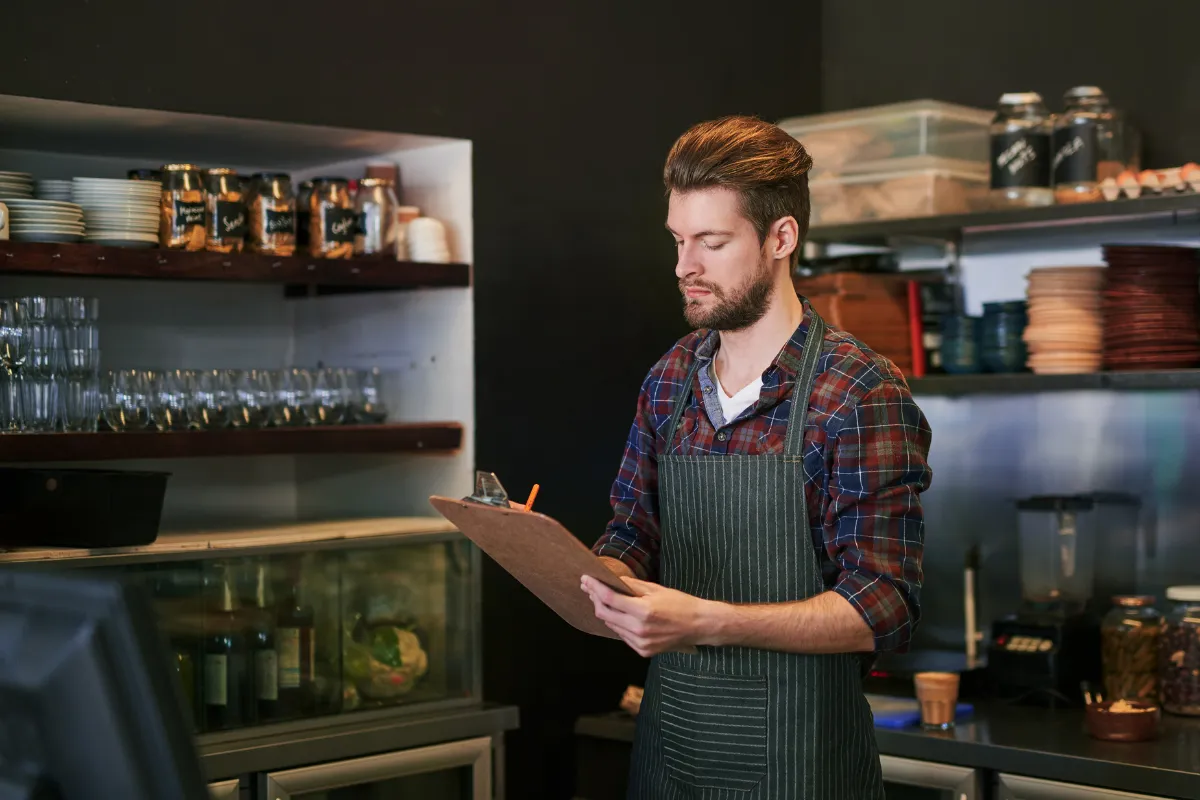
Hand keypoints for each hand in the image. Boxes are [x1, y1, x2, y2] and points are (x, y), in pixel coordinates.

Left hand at [580, 574, 713, 656]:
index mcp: (643, 611)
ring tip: (600, 599)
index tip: (586, 579)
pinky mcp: (643, 650)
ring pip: (611, 625)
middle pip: (605, 613)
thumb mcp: (656, 589)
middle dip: (595, 599)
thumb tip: (613, 580)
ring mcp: (640, 642)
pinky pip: (622, 635)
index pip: (610, 598)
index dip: (595, 588)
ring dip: (604, 611)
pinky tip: (617, 614)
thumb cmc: (680, 604)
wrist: (699, 625)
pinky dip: (617, 623)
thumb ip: (632, 586)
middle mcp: (639, 629)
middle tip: (589, 587)